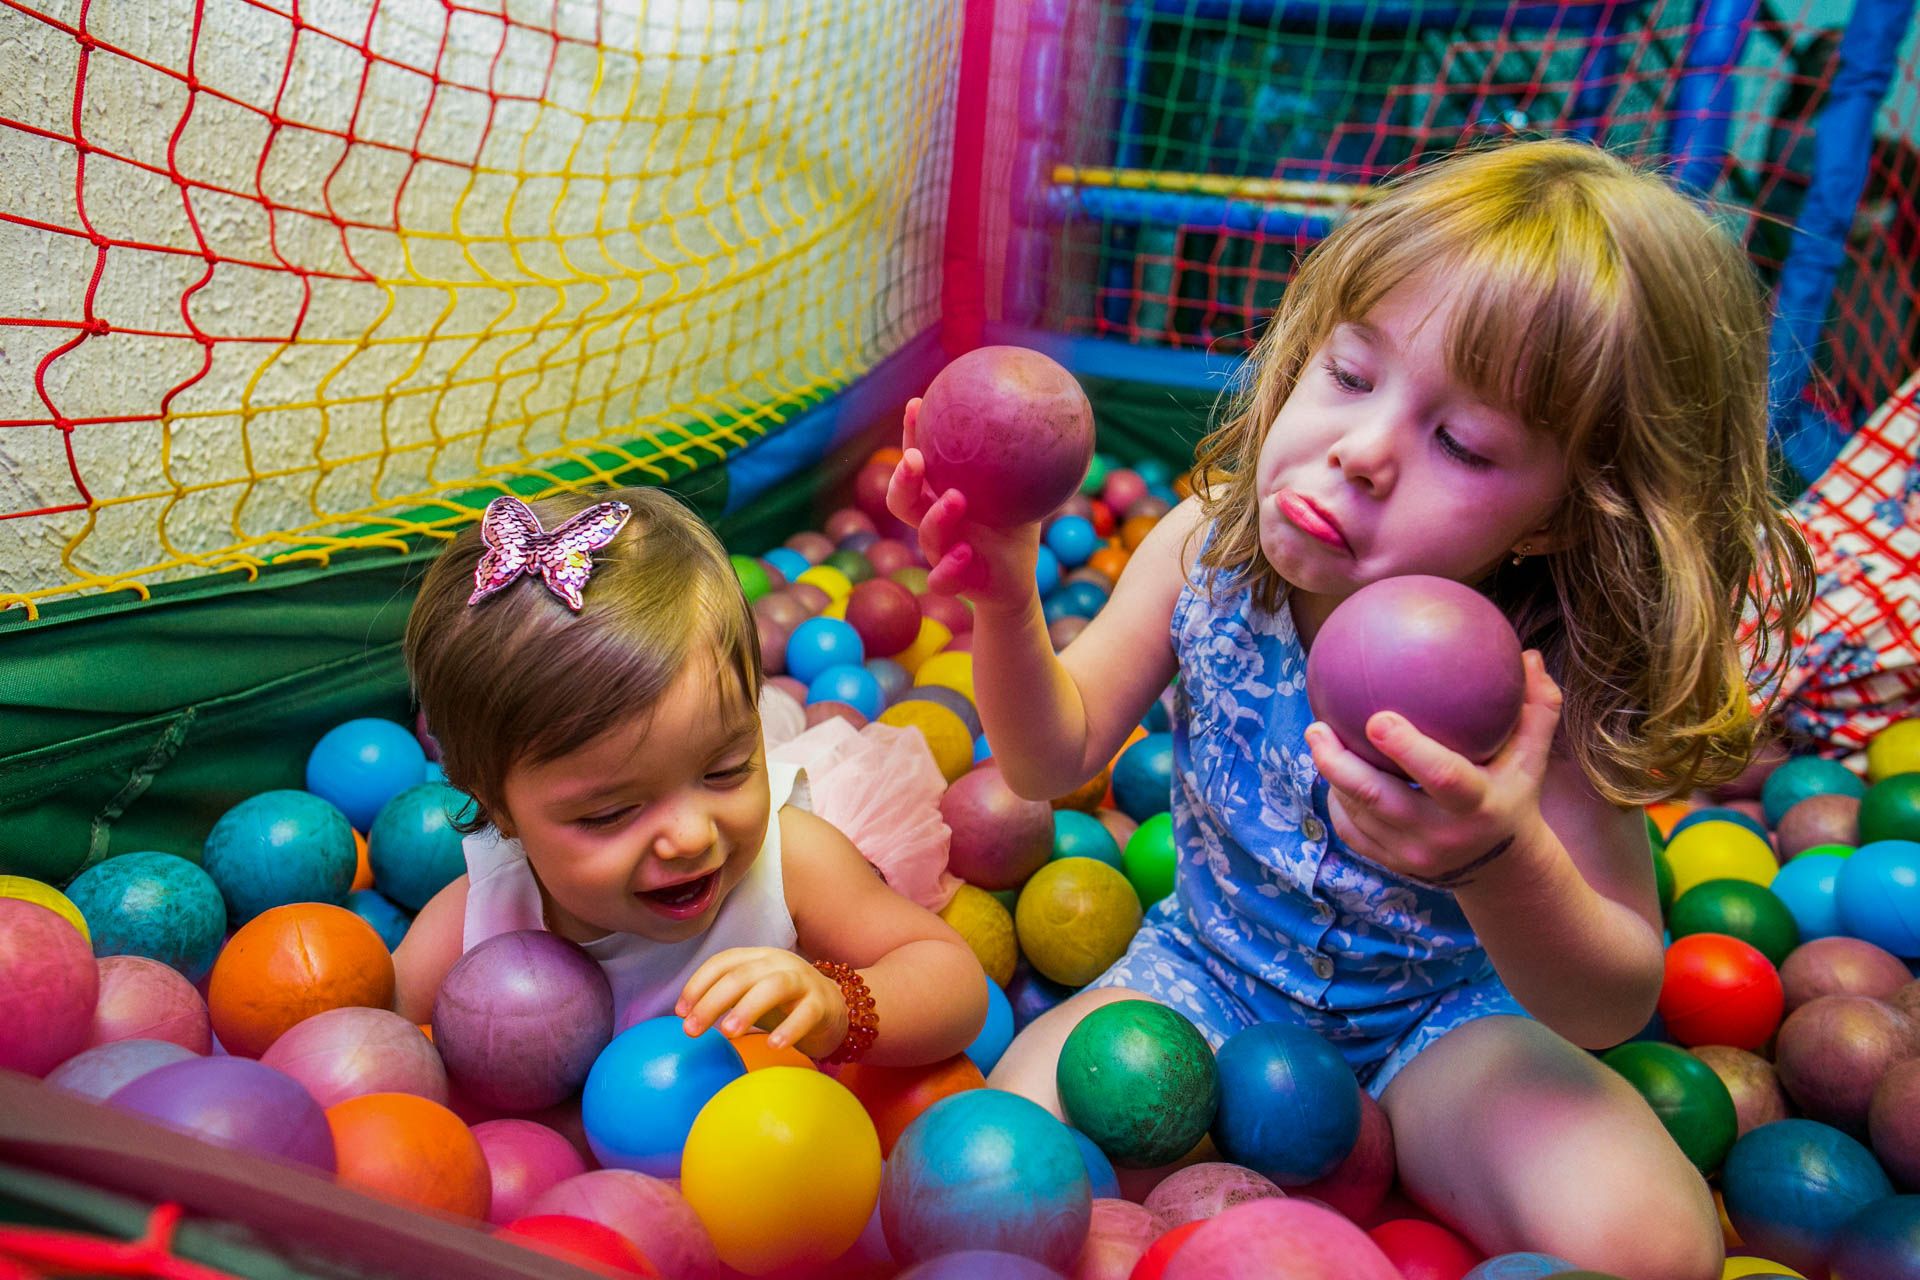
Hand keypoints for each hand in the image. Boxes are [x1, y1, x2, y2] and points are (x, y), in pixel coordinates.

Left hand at [675, 947, 850, 1060]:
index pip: (723, 962)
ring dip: (747, 1008)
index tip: (680, 1012)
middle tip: (692, 1029)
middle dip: (712, 1001)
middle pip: (742, 975)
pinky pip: (806, 1013)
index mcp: (758, 958)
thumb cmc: (786, 1005)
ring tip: (728, 1033)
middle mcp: (779, 963)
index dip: (698, 984)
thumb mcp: (755, 995)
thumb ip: (727, 999)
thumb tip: (687, 1019)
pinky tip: (773, 1045)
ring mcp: (803, 981)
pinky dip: (789, 1029)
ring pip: (773, 986)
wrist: (839, 1009)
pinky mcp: (823, 1003)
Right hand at [885, 397, 1041, 611]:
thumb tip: (1045, 405)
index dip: (912, 434)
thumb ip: (1024, 457)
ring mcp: (939, 551)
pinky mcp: (951, 581)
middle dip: (903, 478)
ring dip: (936, 518)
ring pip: (925, 535)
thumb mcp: (1023, 489)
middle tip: (915, 459)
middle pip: (903, 499)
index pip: (919, 460)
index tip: (917, 405)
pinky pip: (941, 579)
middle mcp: (934, 519)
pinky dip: (949, 567)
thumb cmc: (1014, 526)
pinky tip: (966, 552)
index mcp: (942, 492)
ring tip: (955, 499)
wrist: (1015, 578)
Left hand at [1304, 650, 1563, 888]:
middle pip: (1379, 799)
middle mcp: (1442, 836)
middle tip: (1318, 726)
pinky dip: (1339, 799)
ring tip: (1317, 734)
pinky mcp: (1391, 863)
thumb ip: (1536, 709)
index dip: (1407, 749)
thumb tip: (1529, 655)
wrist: (1501, 867)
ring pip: (1358, 813)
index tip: (1376, 718)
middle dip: (1340, 764)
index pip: (1442, 777)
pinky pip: (1352, 830)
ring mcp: (1412, 854)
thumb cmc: (1514, 794)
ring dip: (1332, 774)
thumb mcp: (1531, 758)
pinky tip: (1330, 767)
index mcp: (1478, 806)